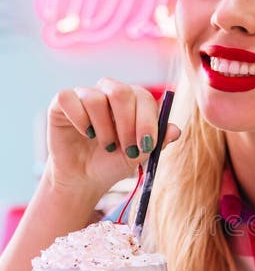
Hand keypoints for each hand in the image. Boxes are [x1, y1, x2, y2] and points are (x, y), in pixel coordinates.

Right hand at [46, 78, 180, 197]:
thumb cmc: (113, 163)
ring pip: (95, 98)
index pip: (142, 97)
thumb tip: (175, 130)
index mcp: (132, 100)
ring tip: (106, 146)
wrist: (84, 179)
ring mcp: (85, 95)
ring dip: (104, 128)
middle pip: (120, 91)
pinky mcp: (62, 102)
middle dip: (127, 123)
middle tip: (127, 149)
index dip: (146, 120)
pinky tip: (86, 135)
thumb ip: (157, 142)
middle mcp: (108, 92)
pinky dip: (80, 120)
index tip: (146, 145)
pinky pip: (69, 99)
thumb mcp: (139, 155)